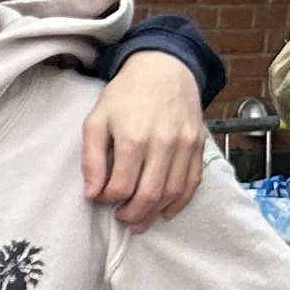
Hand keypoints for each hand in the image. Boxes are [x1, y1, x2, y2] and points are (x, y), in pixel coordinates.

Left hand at [81, 49, 208, 230]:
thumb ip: (91, 159)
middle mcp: (163, 144)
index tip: (100, 198)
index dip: (107, 200)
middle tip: (121, 219)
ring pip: (172, 193)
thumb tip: (92, 194)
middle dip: (132, 214)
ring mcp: (185, 145)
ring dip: (155, 213)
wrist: (164, 68)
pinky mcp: (198, 145)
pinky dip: (179, 202)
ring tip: (140, 221)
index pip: (120, 187)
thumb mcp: (96, 120)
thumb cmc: (125, 95)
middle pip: (149, 195)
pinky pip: (192, 182)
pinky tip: (165, 211)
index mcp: (133, 138)